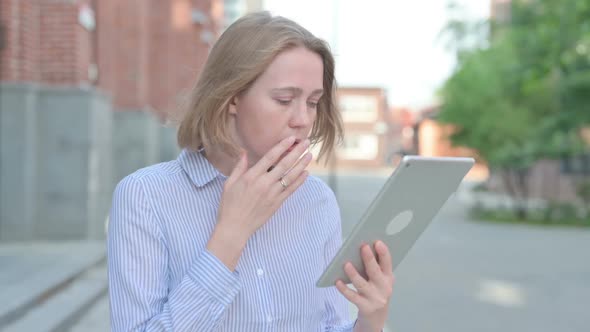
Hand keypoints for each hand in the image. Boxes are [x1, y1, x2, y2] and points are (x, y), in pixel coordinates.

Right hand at [207, 136, 311, 268]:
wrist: (235, 227)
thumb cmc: (229, 205)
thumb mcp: (229, 183)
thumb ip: (239, 167)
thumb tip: (244, 152)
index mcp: (251, 176)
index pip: (270, 157)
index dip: (282, 146)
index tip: (291, 138)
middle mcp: (264, 183)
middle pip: (284, 164)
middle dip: (296, 152)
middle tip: (307, 142)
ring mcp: (272, 194)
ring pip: (290, 176)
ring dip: (301, 164)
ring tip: (309, 155)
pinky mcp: (277, 203)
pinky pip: (291, 190)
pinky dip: (299, 181)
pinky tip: (306, 173)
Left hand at [336, 241, 394, 331]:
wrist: (376, 316)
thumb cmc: (376, 291)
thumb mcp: (380, 280)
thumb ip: (375, 267)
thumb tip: (362, 249)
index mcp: (388, 278)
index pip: (387, 264)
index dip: (383, 253)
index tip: (377, 242)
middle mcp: (384, 288)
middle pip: (375, 272)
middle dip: (369, 259)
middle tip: (363, 247)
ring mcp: (374, 298)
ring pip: (362, 285)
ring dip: (354, 274)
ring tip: (346, 264)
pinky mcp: (365, 307)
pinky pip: (353, 297)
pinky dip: (344, 289)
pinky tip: (337, 281)